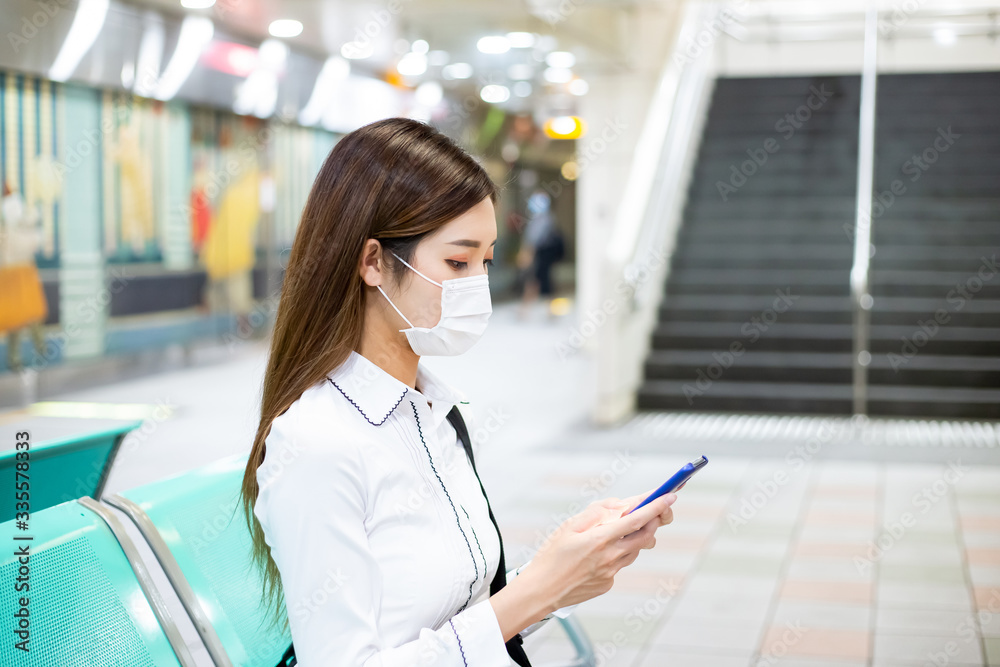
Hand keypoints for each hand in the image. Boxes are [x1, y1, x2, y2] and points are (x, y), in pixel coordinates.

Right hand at [522, 494, 676, 610]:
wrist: (541, 591)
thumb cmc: (551, 555)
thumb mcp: (568, 526)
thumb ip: (595, 513)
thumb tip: (618, 506)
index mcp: (600, 539)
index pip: (637, 519)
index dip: (656, 506)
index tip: (670, 495)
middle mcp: (610, 557)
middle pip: (646, 536)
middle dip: (653, 521)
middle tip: (653, 510)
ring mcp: (611, 572)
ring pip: (634, 550)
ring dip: (634, 537)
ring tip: (614, 531)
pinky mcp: (608, 583)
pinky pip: (621, 563)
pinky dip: (617, 552)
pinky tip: (597, 553)